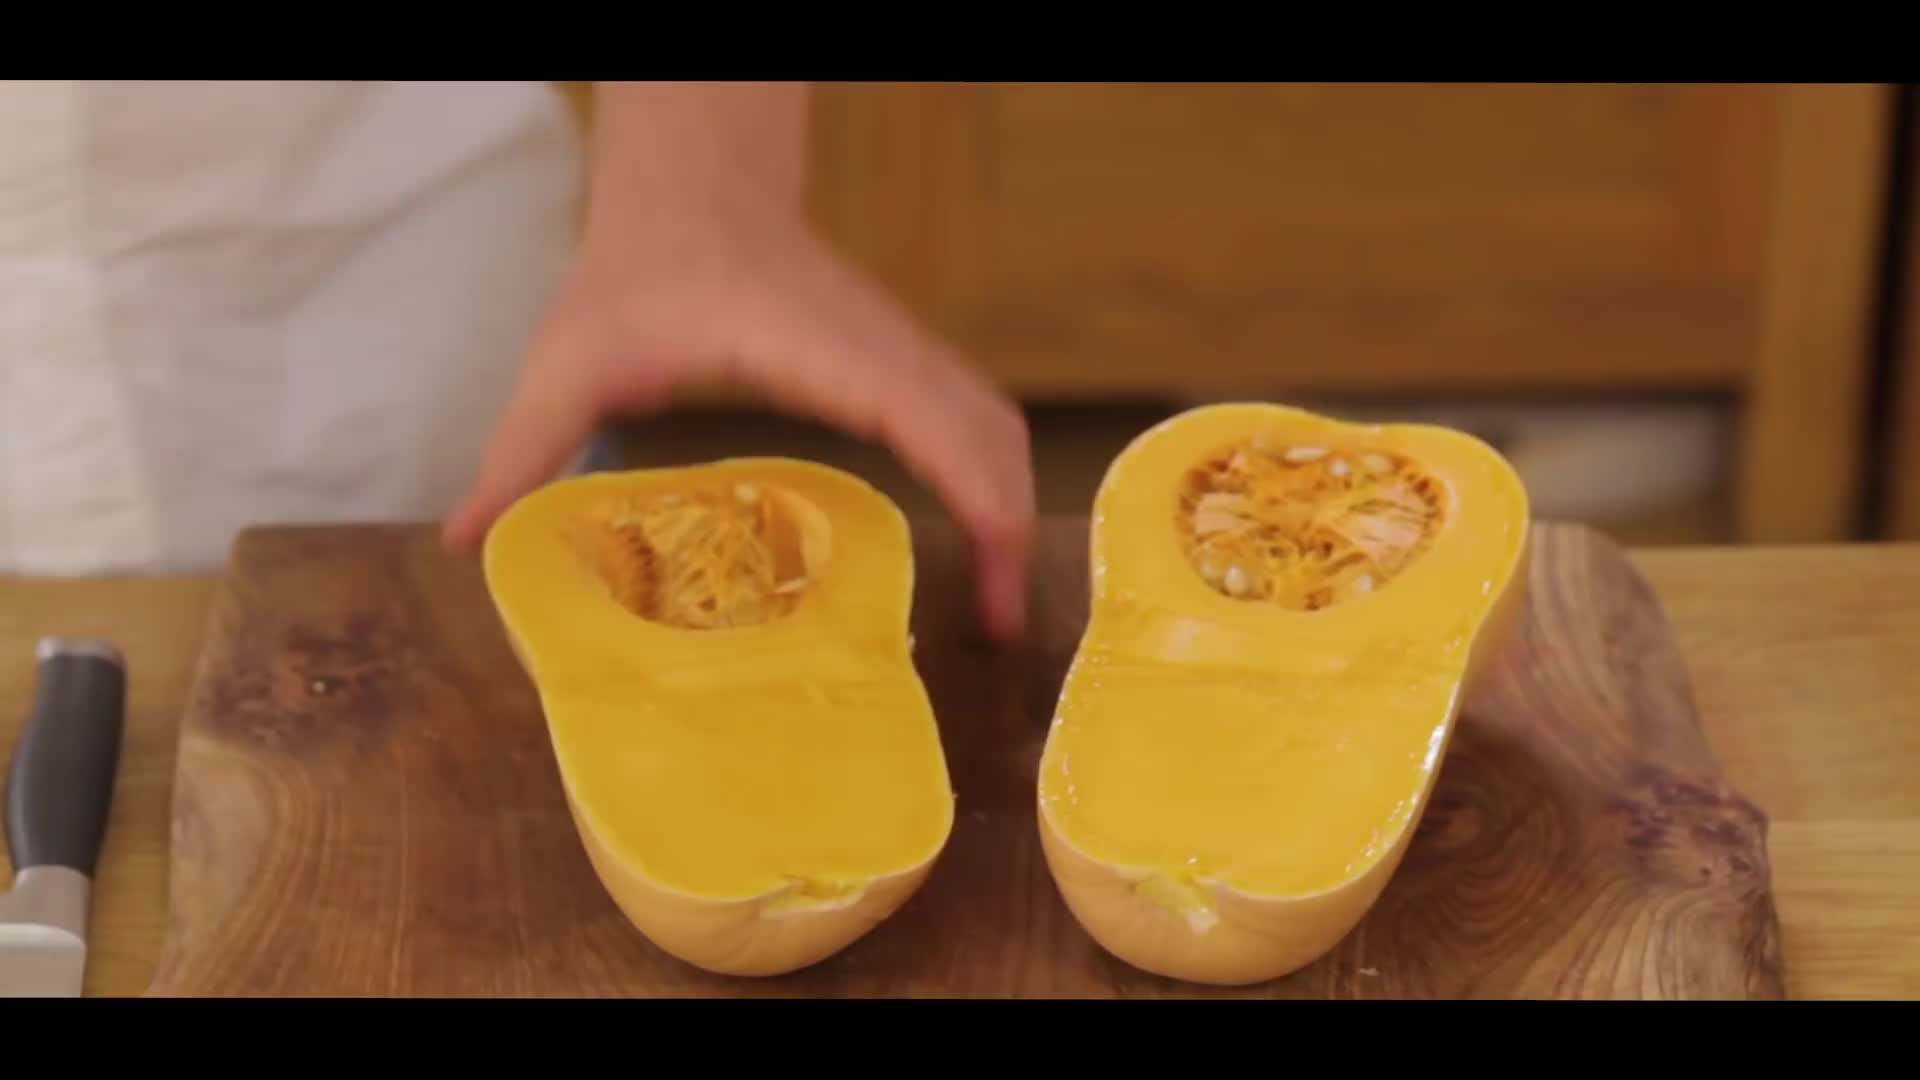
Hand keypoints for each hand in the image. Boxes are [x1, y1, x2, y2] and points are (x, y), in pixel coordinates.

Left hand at [439, 191, 1034, 643]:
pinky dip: (987, 474)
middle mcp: (878, 347)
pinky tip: (971, 532)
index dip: (980, 502)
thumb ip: (522, 448)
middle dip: (1013, 526)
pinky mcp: (896, 358)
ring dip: (1009, 501)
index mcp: (818, 348)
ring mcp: (897, 349)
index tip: (995, 585)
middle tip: (1004, 626)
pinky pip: (971, 414)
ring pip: (994, 420)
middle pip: (989, 431)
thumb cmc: (639, 268)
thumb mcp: (570, 358)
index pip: (932, 422)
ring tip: (999, 596)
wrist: (692, 191)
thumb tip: (466, 541)